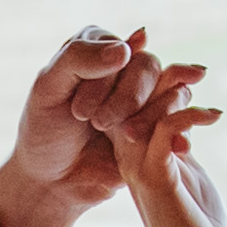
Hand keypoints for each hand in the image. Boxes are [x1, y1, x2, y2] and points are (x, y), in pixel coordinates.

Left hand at [0, 23, 174, 226]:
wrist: (52, 181)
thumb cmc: (45, 131)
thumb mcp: (47, 88)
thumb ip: (80, 58)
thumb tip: (130, 45)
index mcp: (99, 49)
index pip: (120, 50)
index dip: (104, 81)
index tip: (77, 112)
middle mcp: (126, 68)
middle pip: (149, 67)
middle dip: (126, 98)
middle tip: (98, 124)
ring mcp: (144, 99)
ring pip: (172, 92)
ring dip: (151, 115)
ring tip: (126, 137)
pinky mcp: (157, 129)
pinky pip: (181, 121)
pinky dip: (181, 130)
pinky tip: (179, 144)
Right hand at [118, 56, 226, 226]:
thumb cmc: (196, 223)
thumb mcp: (187, 170)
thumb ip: (177, 142)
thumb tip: (184, 116)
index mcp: (133, 152)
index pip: (132, 101)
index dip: (156, 79)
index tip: (191, 72)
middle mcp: (128, 156)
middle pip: (131, 98)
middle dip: (163, 77)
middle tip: (197, 70)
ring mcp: (138, 166)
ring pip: (143, 109)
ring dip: (175, 92)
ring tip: (203, 87)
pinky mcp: (155, 176)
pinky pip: (164, 128)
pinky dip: (188, 114)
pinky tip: (213, 116)